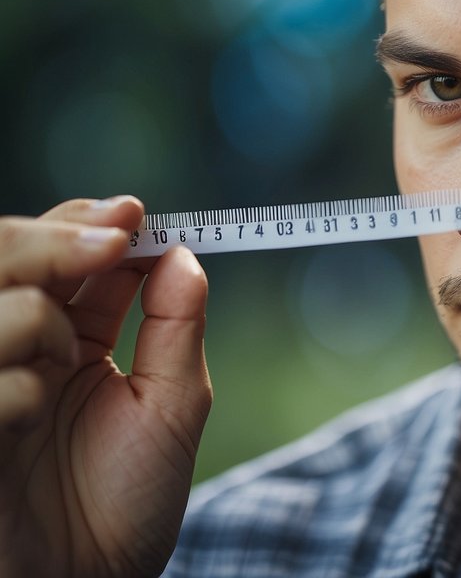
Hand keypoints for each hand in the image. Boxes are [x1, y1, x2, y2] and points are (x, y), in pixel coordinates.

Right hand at [0, 197, 211, 577]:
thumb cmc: (129, 504)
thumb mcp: (173, 407)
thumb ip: (178, 328)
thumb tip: (185, 252)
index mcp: (70, 338)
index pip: (67, 254)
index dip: (94, 224)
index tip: (134, 213)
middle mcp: (17, 349)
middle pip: (11, 254)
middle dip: (60, 237)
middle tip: (113, 238)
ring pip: (1, 303)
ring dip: (42, 320)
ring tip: (65, 370)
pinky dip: (16, 384)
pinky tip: (29, 416)